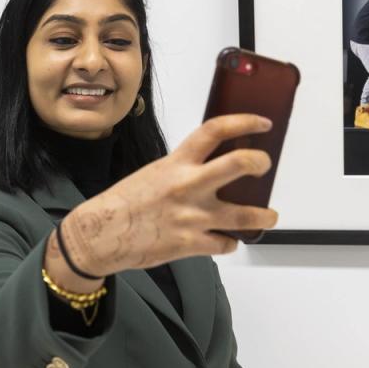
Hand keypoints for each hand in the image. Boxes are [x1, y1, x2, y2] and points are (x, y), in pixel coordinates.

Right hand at [56, 114, 277, 280]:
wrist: (100, 233)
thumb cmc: (123, 203)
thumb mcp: (153, 173)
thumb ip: (182, 169)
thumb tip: (209, 169)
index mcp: (176, 163)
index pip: (215, 131)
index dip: (244, 122)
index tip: (261, 124)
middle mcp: (188, 186)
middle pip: (240, 164)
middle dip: (260, 162)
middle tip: (263, 166)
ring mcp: (192, 216)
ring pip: (245, 215)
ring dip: (263, 216)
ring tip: (268, 215)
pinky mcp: (191, 244)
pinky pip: (225, 244)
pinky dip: (228, 242)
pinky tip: (224, 239)